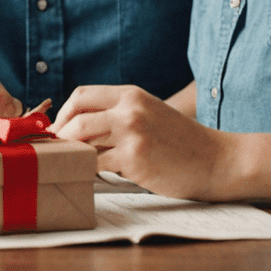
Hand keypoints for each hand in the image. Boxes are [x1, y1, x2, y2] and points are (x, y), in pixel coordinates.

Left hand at [51, 85, 231, 200]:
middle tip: (56, 152)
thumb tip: (77, 129)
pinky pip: (95, 165)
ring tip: (70, 163)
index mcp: (132, 94)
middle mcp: (130, 109)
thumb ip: (118, 115)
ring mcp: (132, 133)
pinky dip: (87, 171)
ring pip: (81, 140)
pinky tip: (90, 176)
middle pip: (76, 117)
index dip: (64, 113)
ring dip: (71, 153)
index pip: (81, 95)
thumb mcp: (150, 113)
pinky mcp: (134, 159)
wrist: (215, 160)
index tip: (58, 129)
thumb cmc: (181, 142)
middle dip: (60, 136)